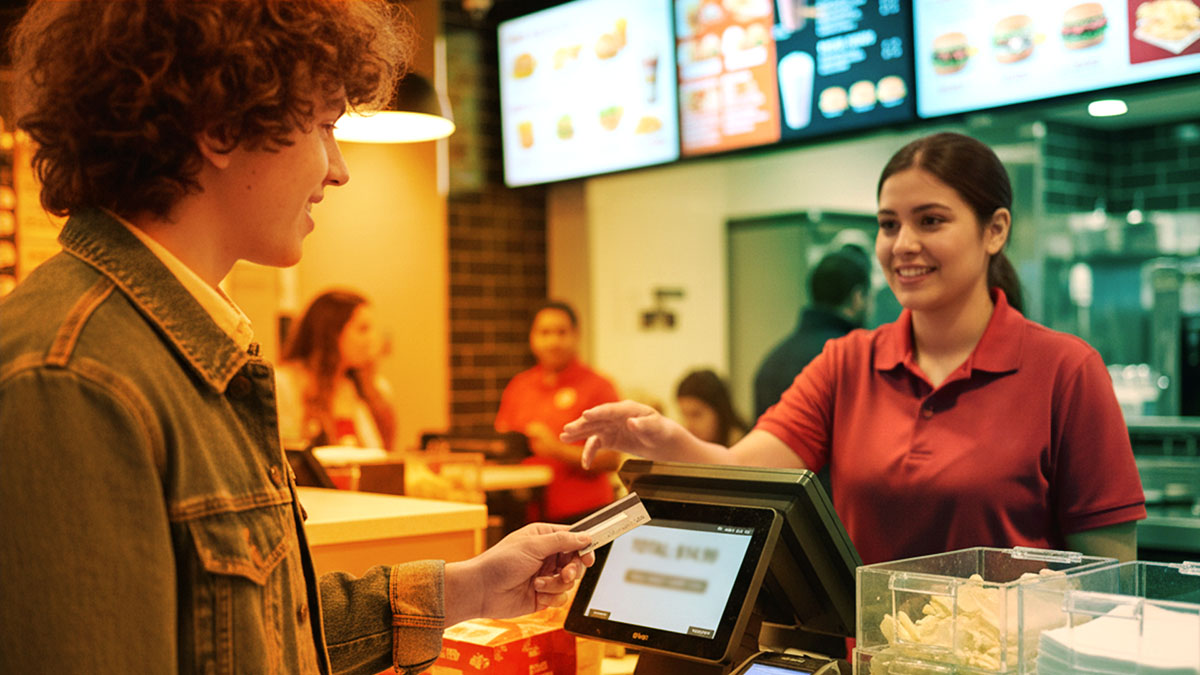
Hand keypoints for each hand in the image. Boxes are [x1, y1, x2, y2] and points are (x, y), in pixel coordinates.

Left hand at [445, 523, 594, 623]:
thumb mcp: (532, 546)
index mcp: (544, 538)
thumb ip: (562, 541)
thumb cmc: (500, 562)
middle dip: (572, 570)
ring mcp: (546, 576)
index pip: (573, 538)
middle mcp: (547, 556)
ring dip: (557, 584)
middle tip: (566, 574)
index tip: (588, 556)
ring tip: (538, 584)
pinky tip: (536, 592)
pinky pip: (562, 598)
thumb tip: (585, 536)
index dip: (584, 547)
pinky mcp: (544, 595)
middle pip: (576, 562)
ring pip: (570, 582)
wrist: (482, 590)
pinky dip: (551, 596)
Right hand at [559, 400, 689, 468]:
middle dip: (582, 424)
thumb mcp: (656, 428)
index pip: (610, 410)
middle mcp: (616, 416)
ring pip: (592, 430)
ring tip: (564, 437)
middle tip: (567, 429)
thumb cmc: (661, 431)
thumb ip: (644, 425)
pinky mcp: (610, 439)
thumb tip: (631, 422)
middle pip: (596, 419)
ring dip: (578, 434)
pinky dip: (590, 453)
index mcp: (628, 409)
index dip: (598, 413)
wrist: (662, 442)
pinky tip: (585, 463)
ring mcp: (612, 427)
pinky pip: (596, 444)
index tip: (586, 415)